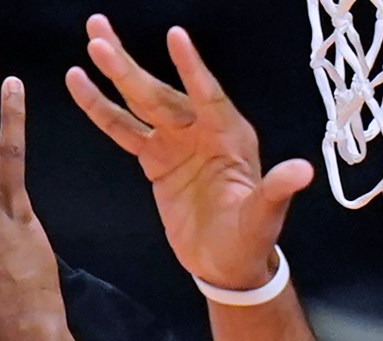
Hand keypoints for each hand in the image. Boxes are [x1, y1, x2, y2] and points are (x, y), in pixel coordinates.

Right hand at [66, 17, 314, 292]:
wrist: (227, 263)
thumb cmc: (251, 238)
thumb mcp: (265, 216)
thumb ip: (277, 191)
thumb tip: (302, 171)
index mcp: (230, 136)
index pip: (209, 96)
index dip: (192, 68)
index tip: (175, 36)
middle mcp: (201, 130)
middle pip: (160, 91)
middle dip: (130, 65)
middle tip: (99, 35)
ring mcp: (175, 141)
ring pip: (139, 101)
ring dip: (115, 73)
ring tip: (91, 41)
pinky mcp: (155, 158)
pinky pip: (123, 129)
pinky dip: (101, 108)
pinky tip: (80, 83)